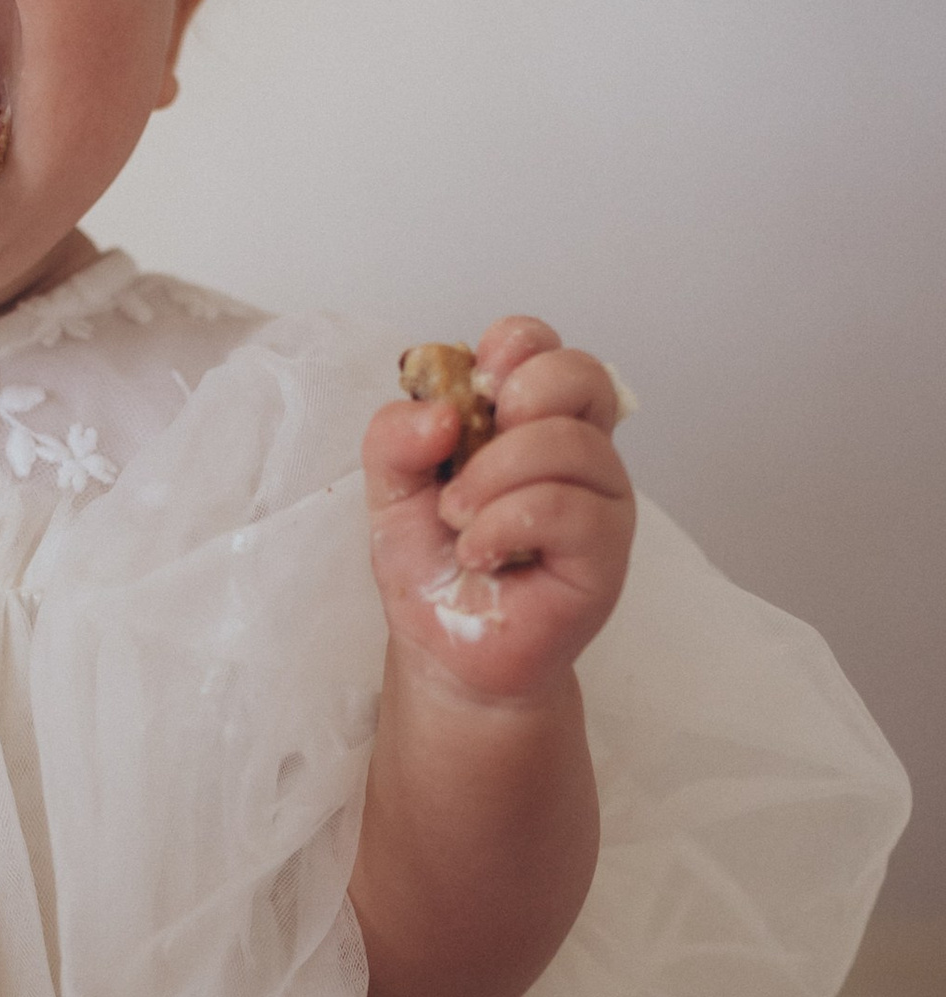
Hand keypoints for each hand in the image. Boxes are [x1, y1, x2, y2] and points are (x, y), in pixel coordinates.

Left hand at [363, 315, 634, 705]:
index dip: (512, 346)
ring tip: (459, 521)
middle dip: (518, 398)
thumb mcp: (390, 492)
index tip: (472, 388)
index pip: (543, 346)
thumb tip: (441, 412)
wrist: (446, 650)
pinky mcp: (606, 550)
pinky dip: (504, 524)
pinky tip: (479, 552)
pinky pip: (566, 507)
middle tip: (469, 451)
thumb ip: (395, 439)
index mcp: (531, 420)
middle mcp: (577, 449)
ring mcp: (600, 498)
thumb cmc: (433, 567)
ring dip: (494, 478)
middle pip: (581, 374)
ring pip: (569, 443)